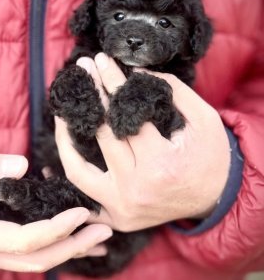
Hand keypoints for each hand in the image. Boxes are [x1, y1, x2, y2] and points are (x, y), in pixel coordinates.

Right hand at [0, 151, 111, 272]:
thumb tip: (22, 166)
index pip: (21, 241)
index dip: (54, 229)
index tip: (80, 213)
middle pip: (34, 260)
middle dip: (72, 247)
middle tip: (105, 231)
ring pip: (32, 262)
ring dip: (66, 250)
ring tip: (98, 238)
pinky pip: (24, 254)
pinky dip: (51, 246)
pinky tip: (71, 239)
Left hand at [55, 53, 229, 231]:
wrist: (218, 196)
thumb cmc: (211, 155)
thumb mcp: (203, 118)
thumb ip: (172, 90)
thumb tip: (134, 73)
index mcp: (160, 164)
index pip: (125, 116)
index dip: (111, 84)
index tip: (101, 61)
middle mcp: (136, 189)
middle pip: (102, 136)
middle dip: (92, 96)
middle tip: (84, 69)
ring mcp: (122, 208)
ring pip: (78, 171)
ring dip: (65, 139)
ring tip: (61, 113)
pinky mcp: (117, 218)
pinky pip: (83, 196)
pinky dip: (71, 173)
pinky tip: (61, 151)